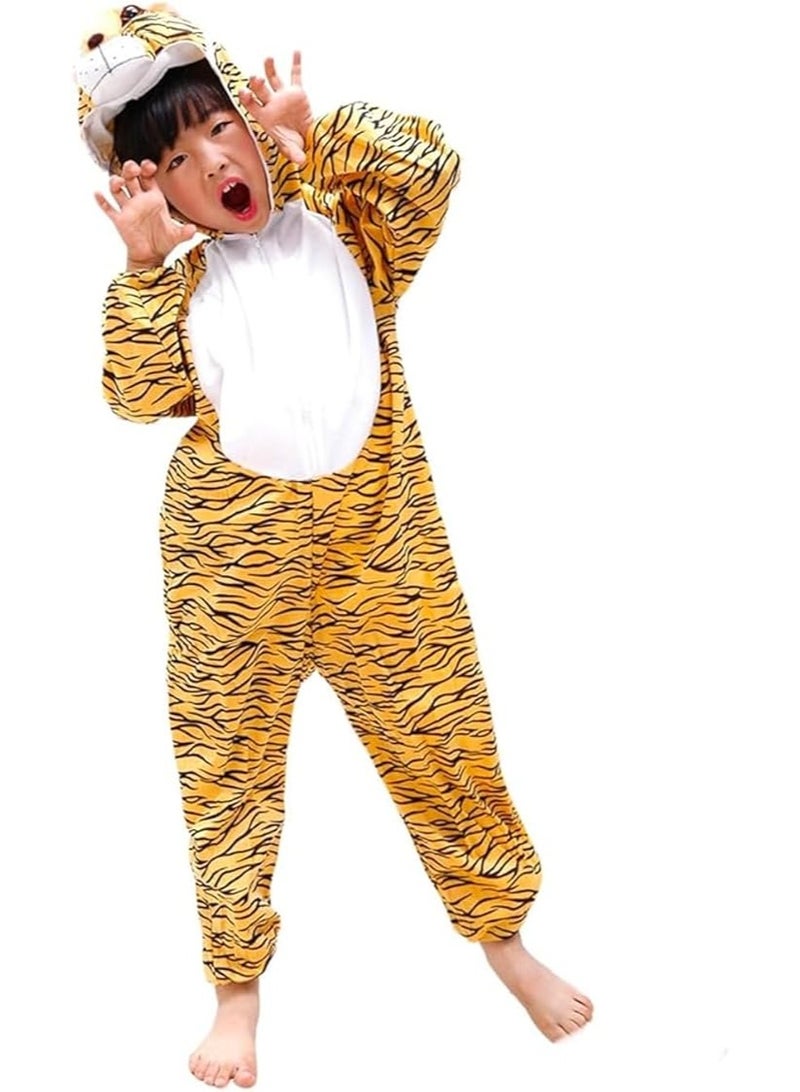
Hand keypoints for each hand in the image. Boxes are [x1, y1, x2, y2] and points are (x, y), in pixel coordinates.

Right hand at [94, 159, 196, 270]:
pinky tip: (98, 194)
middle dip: (130, 169)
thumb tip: (193, 229)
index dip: (147, 168)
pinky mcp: (120, 219)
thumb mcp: (176, 236)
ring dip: (115, 182)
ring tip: (119, 183)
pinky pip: (108, 208)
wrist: (151, 257)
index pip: (148, 176)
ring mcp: (128, 209)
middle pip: (130, 177)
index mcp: (154, 198)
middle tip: (133, 169)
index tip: (149, 166)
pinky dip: (102, 201)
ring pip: (117, 188)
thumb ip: (185, 232)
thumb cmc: (163, 243)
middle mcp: (139, 200)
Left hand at [238, 52, 312, 166]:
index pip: (252, 105)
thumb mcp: (292, 149)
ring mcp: (283, 96)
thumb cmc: (294, 143)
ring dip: (270, 69)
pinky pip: (295, 75)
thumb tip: (300, 161)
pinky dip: (296, 63)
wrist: (307, 138)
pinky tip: (295, 52)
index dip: (247, 99)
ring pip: (273, 79)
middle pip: (261, 90)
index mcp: (265, 116)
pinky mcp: (296, 92)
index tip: (244, 92)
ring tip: (268, 59)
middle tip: (255, 78)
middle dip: (257, 84)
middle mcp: (271, 103)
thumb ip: (293, 154)